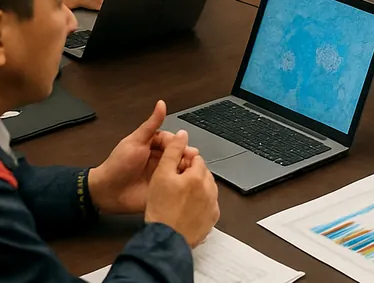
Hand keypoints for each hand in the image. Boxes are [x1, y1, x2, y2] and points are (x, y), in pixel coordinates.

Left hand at [88, 100, 197, 214]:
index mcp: (154, 145)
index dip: (180, 144)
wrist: (108, 191)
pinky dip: (183, 184)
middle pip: (180, 155)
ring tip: (189, 172)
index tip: (185, 147)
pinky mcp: (163, 189)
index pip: (174, 141)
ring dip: (187, 170)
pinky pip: (177, 185)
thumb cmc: (118, 165)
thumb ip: (151, 124)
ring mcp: (162, 174)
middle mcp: (160, 159)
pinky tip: (187, 183)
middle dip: (187, 157)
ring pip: (181, 169)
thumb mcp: (136, 141)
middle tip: (190, 160)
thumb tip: (161, 104)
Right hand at [144, 130, 219, 247]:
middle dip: (190, 175)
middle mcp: (210, 188)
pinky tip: (185, 208)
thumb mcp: (161, 175)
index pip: (195, 158)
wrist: (166, 239)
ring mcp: (212, 204)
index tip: (172, 171)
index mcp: (198, 175)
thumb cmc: (161, 210)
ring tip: (178, 198)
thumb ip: (173, 151)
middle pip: (201, 173)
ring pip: (206, 188)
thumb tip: (182, 135)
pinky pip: (208, 204)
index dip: (182, 162)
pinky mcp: (212, 218)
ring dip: (195, 188)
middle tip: (173, 186)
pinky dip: (200, 203)